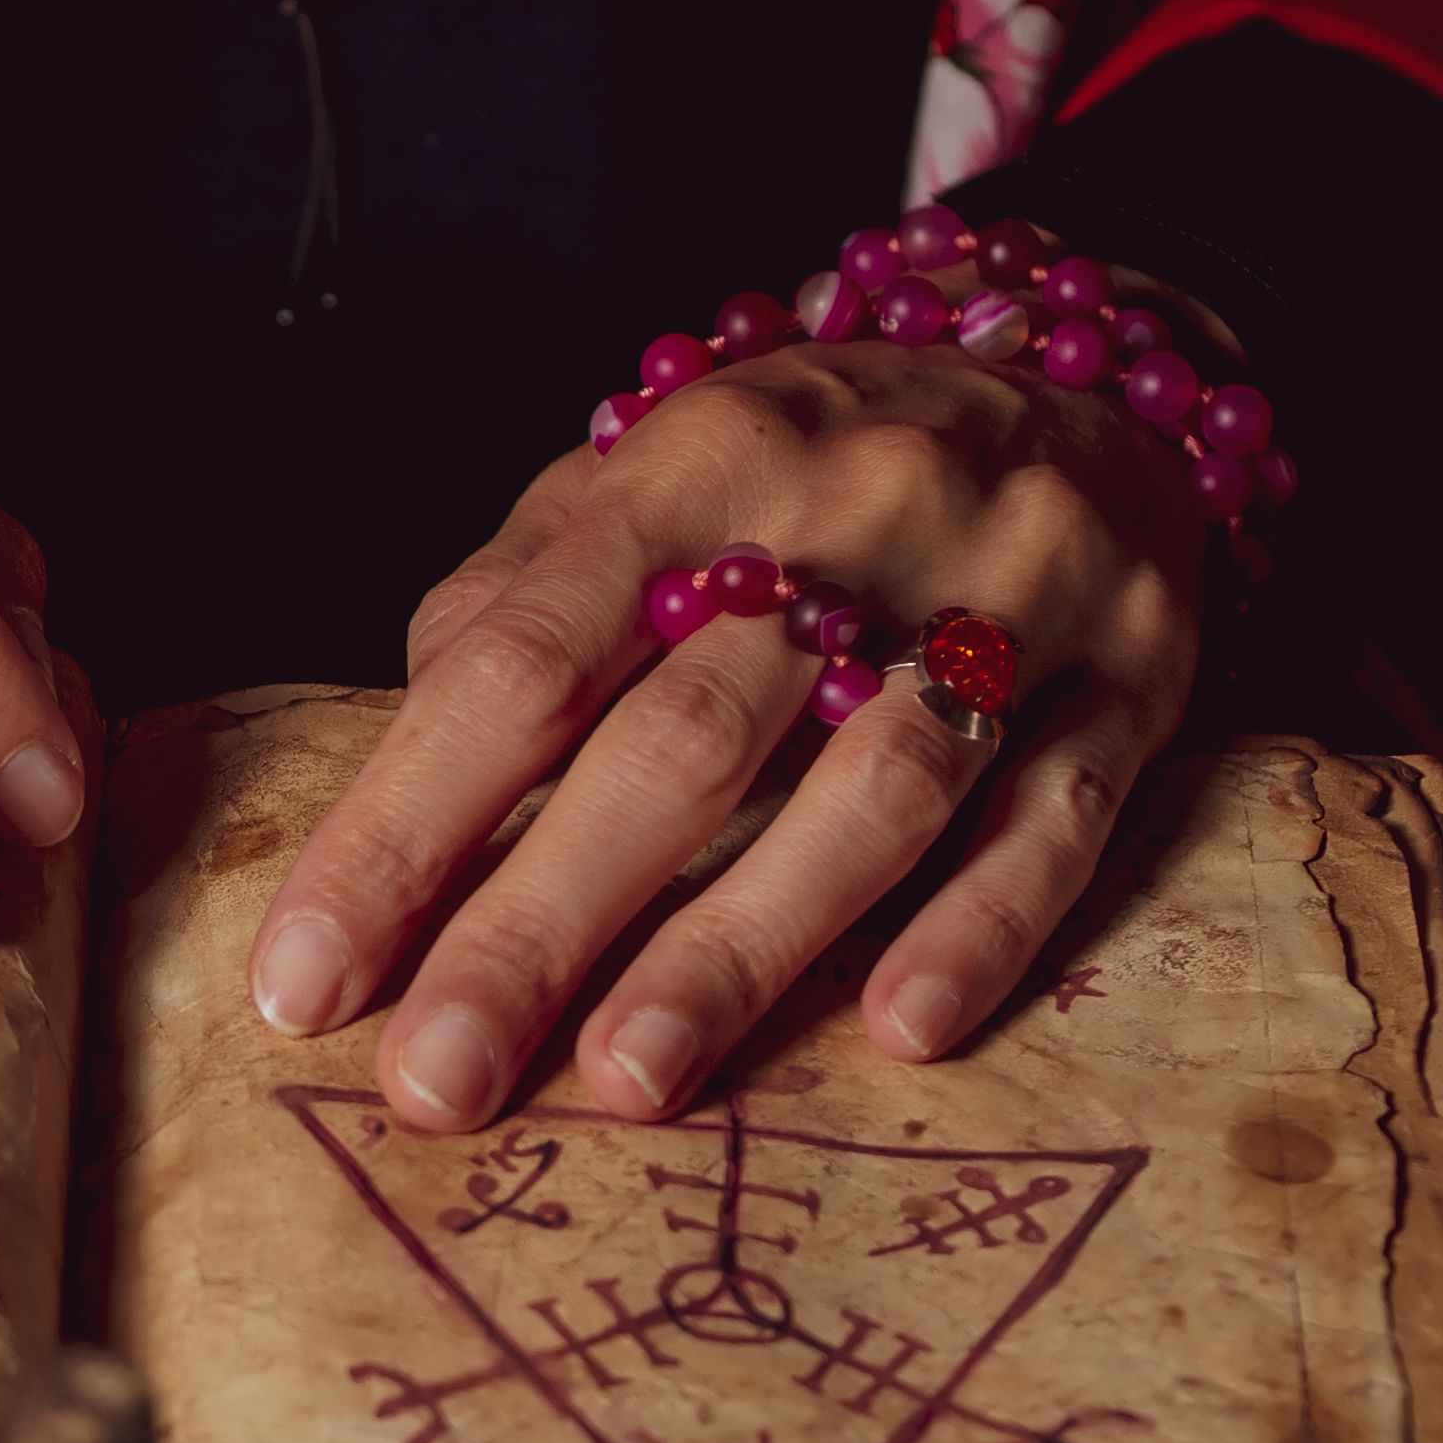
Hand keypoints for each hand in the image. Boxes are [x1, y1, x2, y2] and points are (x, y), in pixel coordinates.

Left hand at [248, 330, 1207, 1126]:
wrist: (1092, 362)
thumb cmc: (815, 468)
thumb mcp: (656, 478)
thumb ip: (525, 597)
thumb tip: (407, 743)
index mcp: (695, 462)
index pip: (521, 661)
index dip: (406, 823)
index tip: (307, 978)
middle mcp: (852, 516)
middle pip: (677, 740)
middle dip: (538, 923)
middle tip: (432, 1078)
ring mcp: (1009, 593)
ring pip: (870, 784)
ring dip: (743, 943)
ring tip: (625, 1081)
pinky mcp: (1135, 672)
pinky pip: (1059, 811)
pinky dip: (983, 923)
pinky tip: (901, 1028)